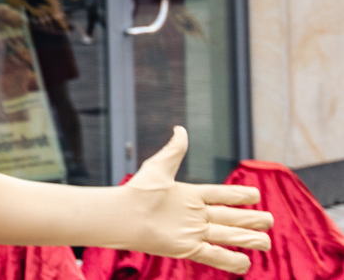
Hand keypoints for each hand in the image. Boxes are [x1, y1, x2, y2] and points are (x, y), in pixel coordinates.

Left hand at [123, 126, 272, 273]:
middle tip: (270, 220)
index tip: (257, 194)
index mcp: (190, 195)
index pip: (222, 195)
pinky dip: (230, 261)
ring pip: (228, 237)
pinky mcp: (188, 249)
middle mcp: (195, 215)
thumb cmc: (138, 191)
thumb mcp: (159, 168)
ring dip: (247, 240)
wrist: (124, 215)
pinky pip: (214, 256)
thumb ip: (174, 151)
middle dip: (251, 220)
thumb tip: (180, 129)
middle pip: (230, 217)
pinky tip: (246, 264)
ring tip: (266, 243)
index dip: (239, 195)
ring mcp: (193, 232)